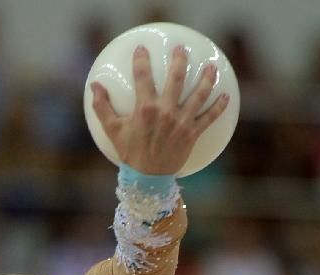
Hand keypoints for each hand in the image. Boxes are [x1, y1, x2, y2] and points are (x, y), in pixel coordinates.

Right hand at [90, 44, 228, 174]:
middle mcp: (165, 112)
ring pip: (198, 95)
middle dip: (180, 60)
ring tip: (211, 66)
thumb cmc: (130, 153)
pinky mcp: (192, 134)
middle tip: (182, 49)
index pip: (143, 76)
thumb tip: (93, 86)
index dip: (142, 59)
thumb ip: (102, 107)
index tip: (142, 48)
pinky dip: (219, 107)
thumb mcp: (112, 130)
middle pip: (176, 78)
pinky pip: (209, 118)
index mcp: (145, 108)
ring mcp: (181, 123)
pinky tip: (226, 96)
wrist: (147, 180)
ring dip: (207, 78)